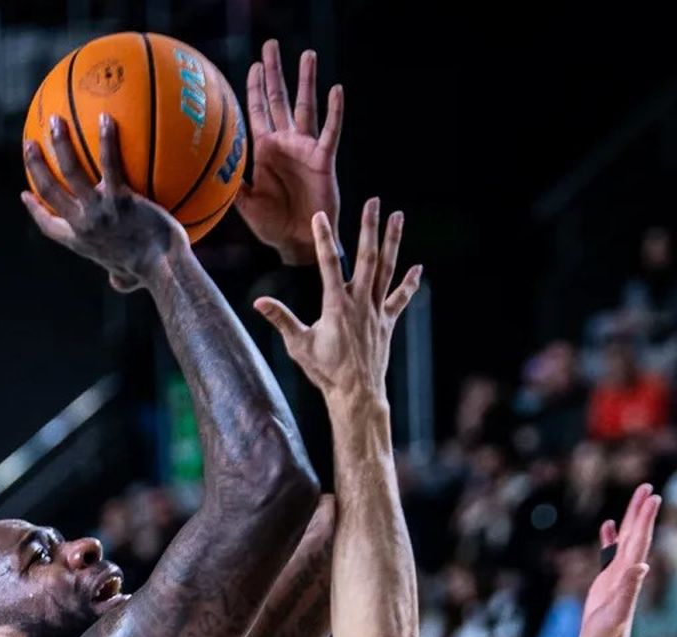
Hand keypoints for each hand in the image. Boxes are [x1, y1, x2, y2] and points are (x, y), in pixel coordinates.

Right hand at [23, 112, 183, 293]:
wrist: (163, 271)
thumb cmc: (150, 274)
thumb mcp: (125, 279)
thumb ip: (117, 277)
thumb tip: (118, 283)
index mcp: (80, 242)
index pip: (49, 225)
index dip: (34, 209)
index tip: (25, 194)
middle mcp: (83, 225)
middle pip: (49, 191)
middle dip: (35, 165)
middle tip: (30, 143)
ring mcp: (99, 211)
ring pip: (69, 171)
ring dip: (60, 144)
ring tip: (56, 120)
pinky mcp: (119, 200)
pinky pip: (110, 163)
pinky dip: (107, 140)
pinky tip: (107, 118)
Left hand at [238, 42, 342, 266]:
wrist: (298, 244)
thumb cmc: (272, 227)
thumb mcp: (245, 205)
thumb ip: (231, 185)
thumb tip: (208, 171)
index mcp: (265, 150)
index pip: (258, 110)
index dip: (256, 88)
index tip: (254, 65)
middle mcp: (285, 143)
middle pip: (280, 99)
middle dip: (275, 72)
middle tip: (271, 45)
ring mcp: (305, 149)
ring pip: (305, 107)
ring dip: (306, 81)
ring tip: (308, 54)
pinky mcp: (323, 160)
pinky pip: (330, 132)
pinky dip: (334, 112)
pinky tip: (336, 90)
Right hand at [253, 199, 419, 401]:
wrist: (355, 395)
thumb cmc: (326, 372)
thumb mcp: (299, 345)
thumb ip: (281, 319)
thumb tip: (258, 303)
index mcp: (337, 306)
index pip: (328, 264)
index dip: (323, 239)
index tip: (320, 216)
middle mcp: (360, 303)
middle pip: (367, 258)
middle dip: (369, 228)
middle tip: (374, 202)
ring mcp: (376, 312)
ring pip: (386, 270)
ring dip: (392, 242)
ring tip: (399, 216)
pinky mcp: (387, 324)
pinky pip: (400, 299)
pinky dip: (409, 284)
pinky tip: (418, 268)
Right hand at [579, 484, 661, 636]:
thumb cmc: (607, 635)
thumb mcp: (617, 611)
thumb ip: (628, 589)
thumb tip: (642, 566)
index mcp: (629, 573)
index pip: (639, 540)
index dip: (645, 518)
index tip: (653, 496)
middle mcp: (626, 571)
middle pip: (635, 534)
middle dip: (640, 510)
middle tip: (648, 487)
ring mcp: (617, 575)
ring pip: (624, 540)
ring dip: (630, 519)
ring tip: (637, 497)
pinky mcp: (606, 582)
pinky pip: (609, 553)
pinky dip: (609, 537)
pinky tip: (607, 526)